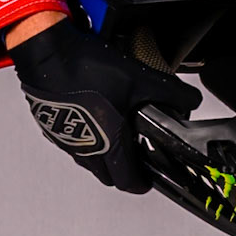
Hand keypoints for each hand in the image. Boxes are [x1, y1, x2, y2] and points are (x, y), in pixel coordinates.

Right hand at [10, 17, 199, 192]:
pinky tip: (94, 117)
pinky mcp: (51, 126)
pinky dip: (86, 139)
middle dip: (124, 171)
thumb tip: (190, 102)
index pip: (127, 181)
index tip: (149, 179)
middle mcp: (85, 148)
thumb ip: (171, 93)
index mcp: (108, 143)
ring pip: (89, 161)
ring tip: (117, 134)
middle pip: (108, 176)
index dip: (142, 184)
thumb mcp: (139, 78)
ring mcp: (65, 139)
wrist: (45, 52)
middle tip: (136, 156)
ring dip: (104, 156)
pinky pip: (73, 144)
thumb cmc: (84, 67)